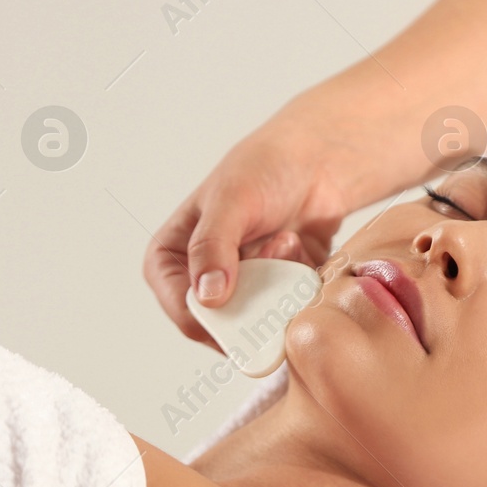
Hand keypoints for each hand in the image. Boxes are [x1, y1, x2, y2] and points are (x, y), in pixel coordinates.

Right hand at [145, 73, 403, 347]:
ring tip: (286, 237)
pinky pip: (289, 308)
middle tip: (276, 249)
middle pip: (226, 324)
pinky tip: (299, 244)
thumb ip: (213, 248)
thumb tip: (208, 297)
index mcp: (171, 260)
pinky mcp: (277, 292)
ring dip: (280, 281)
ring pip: (261, 318)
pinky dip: (299, 280)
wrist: (316, 163)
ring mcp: (242, 289)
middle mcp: (201, 280)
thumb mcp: (230, 202)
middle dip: (257, 295)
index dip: (215, 322)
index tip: (250, 310)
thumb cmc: (264, 171)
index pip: (184, 312)